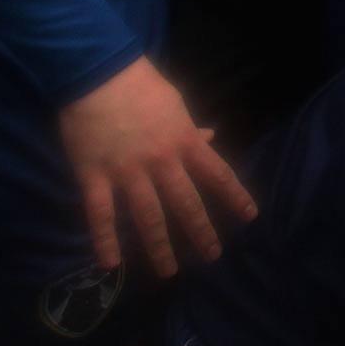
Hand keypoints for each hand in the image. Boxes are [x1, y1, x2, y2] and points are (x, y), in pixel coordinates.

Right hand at [56, 57, 257, 276]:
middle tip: (212, 255)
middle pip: (186, 203)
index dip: (235, 196)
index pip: (218, 174)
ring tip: (169, 272)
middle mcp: (161, 161)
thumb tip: (210, 137)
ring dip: (159, 246)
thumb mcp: (175, 104)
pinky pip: (100, 214)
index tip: (250, 217)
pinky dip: (104, 240)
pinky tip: (111, 265)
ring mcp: (127, 171)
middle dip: (201, 231)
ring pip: (147, 216)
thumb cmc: (140, 85)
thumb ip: (189, 128)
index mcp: (183, 141)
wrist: (98, 73)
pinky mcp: (94, 176)